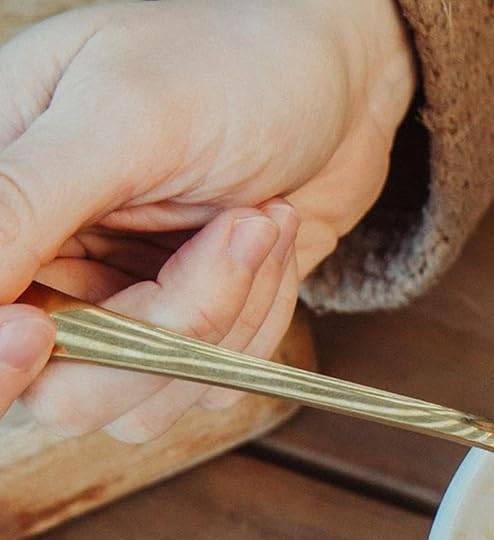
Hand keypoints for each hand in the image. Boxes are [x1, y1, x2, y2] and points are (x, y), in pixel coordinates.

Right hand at [0, 0, 415, 440]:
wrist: (338, 81)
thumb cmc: (231, 66)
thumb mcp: (124, 120)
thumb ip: (25, 197)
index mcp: (0, 193)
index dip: (1, 355)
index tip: (41, 330)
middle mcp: (45, 263)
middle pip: (63, 389)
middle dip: (164, 327)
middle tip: (235, 235)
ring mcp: (116, 307)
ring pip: (145, 399)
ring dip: (229, 318)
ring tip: (261, 221)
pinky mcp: (187, 332)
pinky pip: (209, 384)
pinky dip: (258, 325)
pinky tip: (272, 244)